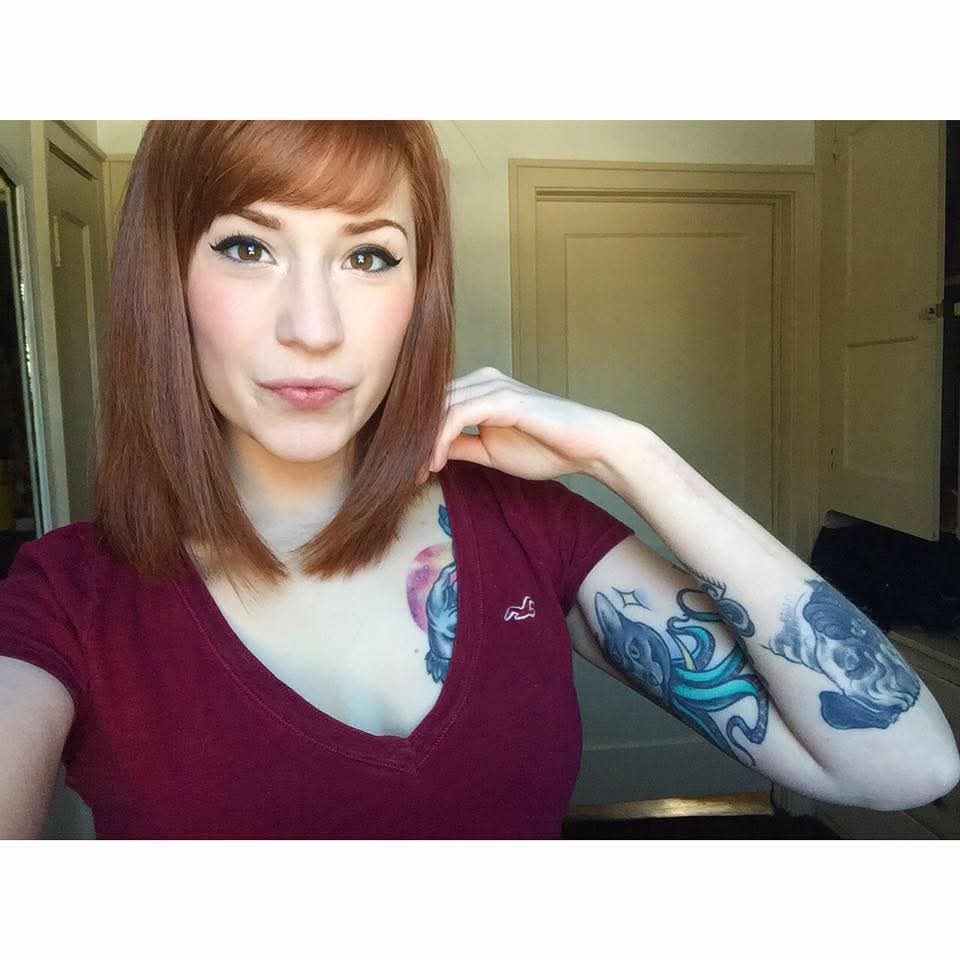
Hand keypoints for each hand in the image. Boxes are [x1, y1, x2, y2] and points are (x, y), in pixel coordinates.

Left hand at [419, 366, 623, 483]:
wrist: (587, 446)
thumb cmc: (546, 447)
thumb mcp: (490, 451)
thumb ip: (460, 446)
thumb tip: (428, 453)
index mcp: (478, 389)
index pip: (433, 406)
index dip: (414, 436)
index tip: (404, 469)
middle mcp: (481, 380)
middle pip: (429, 404)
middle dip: (411, 440)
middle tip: (398, 473)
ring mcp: (492, 385)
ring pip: (438, 408)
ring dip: (420, 443)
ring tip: (413, 472)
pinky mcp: (502, 398)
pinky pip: (458, 415)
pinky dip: (440, 440)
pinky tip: (435, 464)